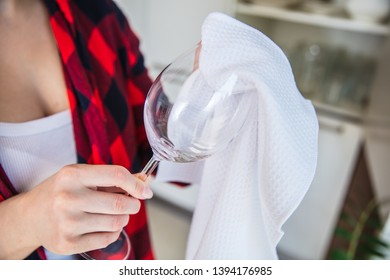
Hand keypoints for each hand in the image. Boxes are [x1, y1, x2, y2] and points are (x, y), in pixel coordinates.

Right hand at [24, 164, 152, 254]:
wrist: (29, 217)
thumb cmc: (61, 192)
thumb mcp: (82, 176)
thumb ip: (113, 178)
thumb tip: (145, 181)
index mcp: (73, 175)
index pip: (117, 175)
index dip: (137, 184)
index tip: (146, 191)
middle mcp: (68, 198)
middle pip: (120, 203)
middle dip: (133, 204)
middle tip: (131, 203)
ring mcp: (68, 223)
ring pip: (117, 222)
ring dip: (123, 218)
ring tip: (114, 214)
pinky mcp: (69, 243)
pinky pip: (108, 238)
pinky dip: (113, 232)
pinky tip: (103, 226)